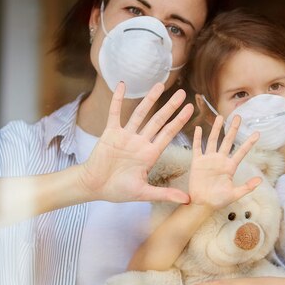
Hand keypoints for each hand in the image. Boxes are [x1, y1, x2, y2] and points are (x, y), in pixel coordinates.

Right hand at [78, 82, 193, 204]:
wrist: (94, 187)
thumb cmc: (118, 191)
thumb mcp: (144, 193)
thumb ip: (166, 194)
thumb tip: (189, 200)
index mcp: (150, 154)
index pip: (168, 134)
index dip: (179, 121)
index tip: (190, 109)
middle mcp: (140, 142)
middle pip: (158, 120)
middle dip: (170, 107)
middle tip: (182, 93)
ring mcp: (126, 136)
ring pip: (140, 113)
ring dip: (149, 99)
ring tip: (160, 84)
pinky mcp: (110, 133)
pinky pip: (115, 113)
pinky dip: (118, 99)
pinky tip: (122, 84)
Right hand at [188, 115, 260, 208]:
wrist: (202, 204)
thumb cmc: (218, 201)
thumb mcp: (234, 194)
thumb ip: (247, 187)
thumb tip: (260, 180)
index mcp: (230, 167)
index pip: (241, 151)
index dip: (249, 142)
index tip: (257, 133)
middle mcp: (220, 160)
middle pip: (228, 141)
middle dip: (233, 129)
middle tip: (238, 116)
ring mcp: (208, 160)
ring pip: (213, 140)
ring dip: (217, 129)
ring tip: (220, 117)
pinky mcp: (197, 162)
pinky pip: (197, 147)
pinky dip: (197, 138)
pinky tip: (199, 128)